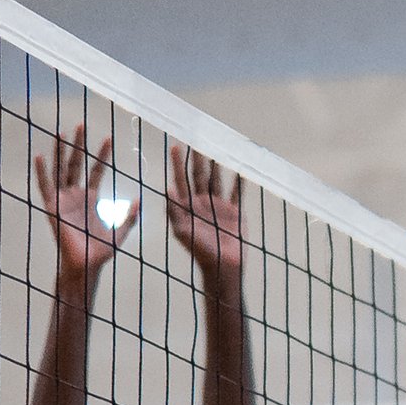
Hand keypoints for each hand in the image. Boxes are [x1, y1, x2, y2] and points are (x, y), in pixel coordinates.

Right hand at [34, 121, 127, 287]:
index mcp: (91, 199)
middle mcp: (75, 195)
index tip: (107, 138)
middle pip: (76, 164)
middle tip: (80, 124)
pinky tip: (40, 155)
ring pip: (60, 169)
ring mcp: (62, 200)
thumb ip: (130, 217)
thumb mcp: (120, 232)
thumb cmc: (100, 253)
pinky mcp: (52, 207)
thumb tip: (141, 200)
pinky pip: (45, 186)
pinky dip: (42, 172)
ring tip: (61, 132)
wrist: (86, 266)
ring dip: (60, 151)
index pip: (96, 170)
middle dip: (79, 145)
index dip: (101, 155)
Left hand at [163, 143, 244, 282]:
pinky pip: (238, 193)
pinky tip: (240, 169)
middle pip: (199, 175)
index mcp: (189, 206)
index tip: (174, 145)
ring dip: (216, 164)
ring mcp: (220, 206)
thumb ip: (174, 211)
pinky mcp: (235, 212)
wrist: (223, 266)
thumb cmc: (200, 252)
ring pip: (217, 179)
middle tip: (193, 138)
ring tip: (215, 148)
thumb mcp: (182, 232)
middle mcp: (203, 203)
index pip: (181, 179)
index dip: (177, 163)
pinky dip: (239, 182)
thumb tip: (165, 188)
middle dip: (196, 158)